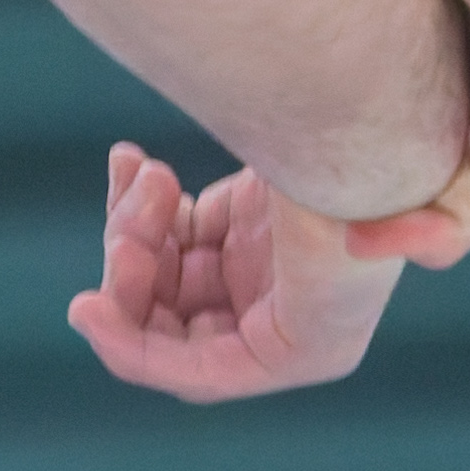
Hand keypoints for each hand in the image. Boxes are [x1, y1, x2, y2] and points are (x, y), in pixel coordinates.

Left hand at [67, 142, 402, 399]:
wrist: (384, 102)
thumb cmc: (359, 195)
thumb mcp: (315, 295)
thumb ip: (223, 349)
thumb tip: (133, 359)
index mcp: (302, 349)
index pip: (192, 368)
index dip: (130, 345)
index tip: (85, 306)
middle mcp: (276, 313)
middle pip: (168, 317)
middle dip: (136, 267)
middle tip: (130, 222)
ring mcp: (257, 261)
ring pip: (162, 266)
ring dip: (136, 222)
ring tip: (143, 171)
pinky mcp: (245, 213)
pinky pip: (174, 222)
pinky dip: (145, 197)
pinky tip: (133, 161)